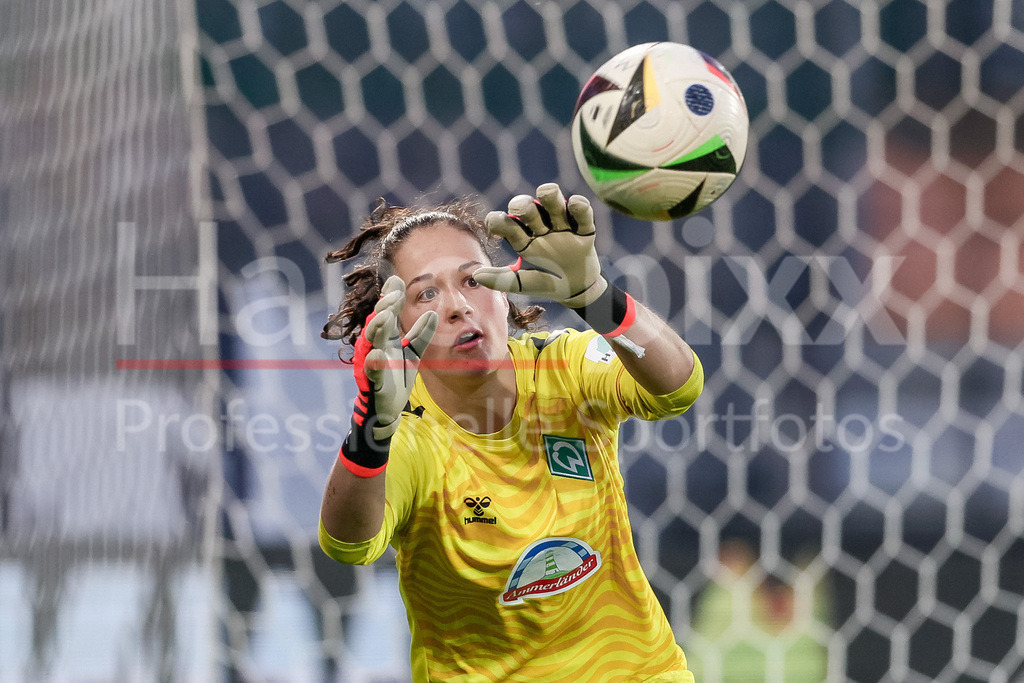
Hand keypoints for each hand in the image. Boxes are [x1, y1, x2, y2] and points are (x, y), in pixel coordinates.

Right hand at [353, 275, 436, 440]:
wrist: (387, 408)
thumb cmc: (396, 377)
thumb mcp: (413, 353)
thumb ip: (420, 334)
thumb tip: (434, 313)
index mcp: (384, 338)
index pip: (386, 312)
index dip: (389, 297)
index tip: (396, 281)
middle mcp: (374, 346)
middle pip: (377, 322)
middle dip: (384, 308)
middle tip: (394, 295)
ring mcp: (371, 363)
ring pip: (370, 342)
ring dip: (376, 328)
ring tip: (385, 316)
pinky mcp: (372, 382)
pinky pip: (371, 371)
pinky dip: (373, 363)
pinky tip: (377, 354)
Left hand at [473, 183, 606, 307]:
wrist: (578, 292)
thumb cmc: (547, 284)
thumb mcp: (524, 284)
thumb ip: (502, 280)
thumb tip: (476, 275)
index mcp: (522, 239)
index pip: (505, 223)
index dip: (497, 221)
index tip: (495, 228)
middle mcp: (539, 227)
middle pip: (526, 207)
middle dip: (521, 204)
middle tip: (519, 209)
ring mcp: (561, 226)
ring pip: (552, 199)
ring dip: (548, 194)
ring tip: (547, 194)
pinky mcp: (584, 228)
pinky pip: (581, 211)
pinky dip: (577, 204)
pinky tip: (573, 204)